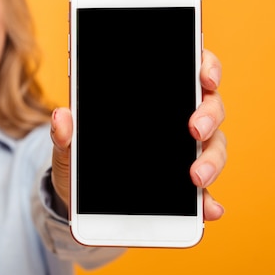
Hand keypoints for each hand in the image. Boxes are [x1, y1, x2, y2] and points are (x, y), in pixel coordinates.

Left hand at [50, 48, 226, 220]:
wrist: (79, 197)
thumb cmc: (79, 158)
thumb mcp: (68, 146)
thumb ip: (65, 133)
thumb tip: (61, 116)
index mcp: (152, 99)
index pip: (188, 69)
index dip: (205, 66)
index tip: (205, 76)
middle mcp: (176, 120)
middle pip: (209, 106)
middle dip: (208, 115)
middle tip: (195, 129)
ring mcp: (184, 153)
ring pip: (213, 146)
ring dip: (211, 160)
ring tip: (196, 176)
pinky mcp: (184, 187)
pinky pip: (204, 192)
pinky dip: (208, 201)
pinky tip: (208, 209)